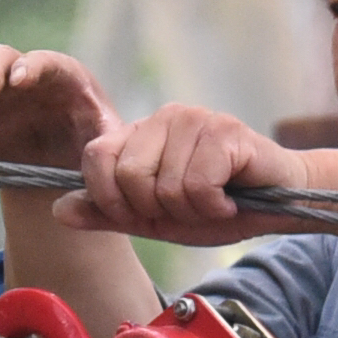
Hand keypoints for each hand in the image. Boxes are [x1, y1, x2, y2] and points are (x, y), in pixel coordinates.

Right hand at [0, 45, 118, 171]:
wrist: (53, 170)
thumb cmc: (85, 148)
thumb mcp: (103, 143)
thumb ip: (108, 138)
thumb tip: (108, 142)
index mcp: (60, 76)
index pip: (45, 63)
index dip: (31, 67)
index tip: (20, 80)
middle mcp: (20, 76)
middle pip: (0, 59)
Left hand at [60, 105, 309, 247]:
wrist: (280, 205)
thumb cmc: (218, 208)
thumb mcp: (154, 219)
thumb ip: (108, 213)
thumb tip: (58, 210)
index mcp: (140, 133)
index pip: (94, 157)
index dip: (112, 199)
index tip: (143, 214)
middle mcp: (164, 117)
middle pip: (127, 176)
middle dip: (156, 208)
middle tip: (187, 207)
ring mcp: (194, 118)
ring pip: (164, 185)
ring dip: (191, 210)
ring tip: (213, 202)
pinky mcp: (225, 131)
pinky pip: (197, 184)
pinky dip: (214, 206)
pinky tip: (229, 199)